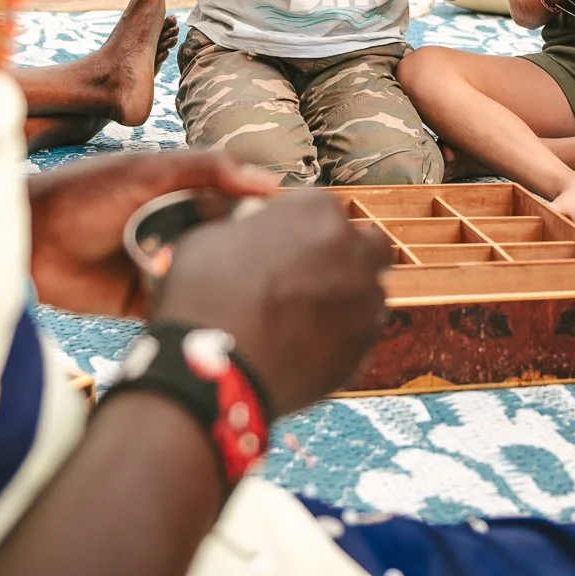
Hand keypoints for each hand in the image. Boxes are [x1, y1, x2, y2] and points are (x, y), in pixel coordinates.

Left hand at [26, 151, 279, 316]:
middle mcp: (182, 231)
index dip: (270, 217)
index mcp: (188, 195)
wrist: (30, 241)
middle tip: (288, 275)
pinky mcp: (147, 303)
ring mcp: (167, 268)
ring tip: (261, 302)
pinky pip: (183, 311)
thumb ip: (206, 168)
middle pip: (232, 248)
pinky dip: (198, 314)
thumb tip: (270, 182)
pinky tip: (220, 320)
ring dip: (229, 290)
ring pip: (212, 282)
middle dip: (255, 260)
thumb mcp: (149, 170)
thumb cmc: (85, 193)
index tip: (305, 230)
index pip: (242, 206)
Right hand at [154, 191, 392, 417]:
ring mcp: (363, 301)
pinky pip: (360, 336)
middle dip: (347, 257)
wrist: (212, 366)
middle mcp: (352, 250)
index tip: (289, 243)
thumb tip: (251, 232)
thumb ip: (248, 226)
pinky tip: (306, 346)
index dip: (305, 227)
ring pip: (369, 292)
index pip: (325, 208)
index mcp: (317, 211)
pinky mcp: (362, 346)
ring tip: (305, 318)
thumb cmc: (205, 299)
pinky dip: (341, 338)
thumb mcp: (212, 237)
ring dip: (346, 299)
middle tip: (312, 275)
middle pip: (367, 245)